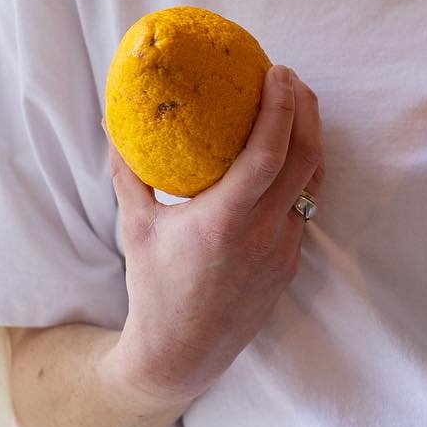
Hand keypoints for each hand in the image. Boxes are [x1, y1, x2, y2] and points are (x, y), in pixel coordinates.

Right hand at [105, 64, 323, 408]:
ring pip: (313, 180)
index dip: (281, 108)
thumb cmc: (153, 288)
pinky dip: (302, 172)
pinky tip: (288, 154)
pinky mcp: (291, 262)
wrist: (182, 353)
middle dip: (305, 109)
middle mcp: (262, 233)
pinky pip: (306, 206)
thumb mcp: (135, 226)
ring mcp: (283, 249)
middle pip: (305, 156)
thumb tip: (113, 123)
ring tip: (296, 106)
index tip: (278, 73)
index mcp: (225, 221)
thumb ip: (128, 173)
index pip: (268, 153)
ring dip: (310, 138)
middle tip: (290, 78)